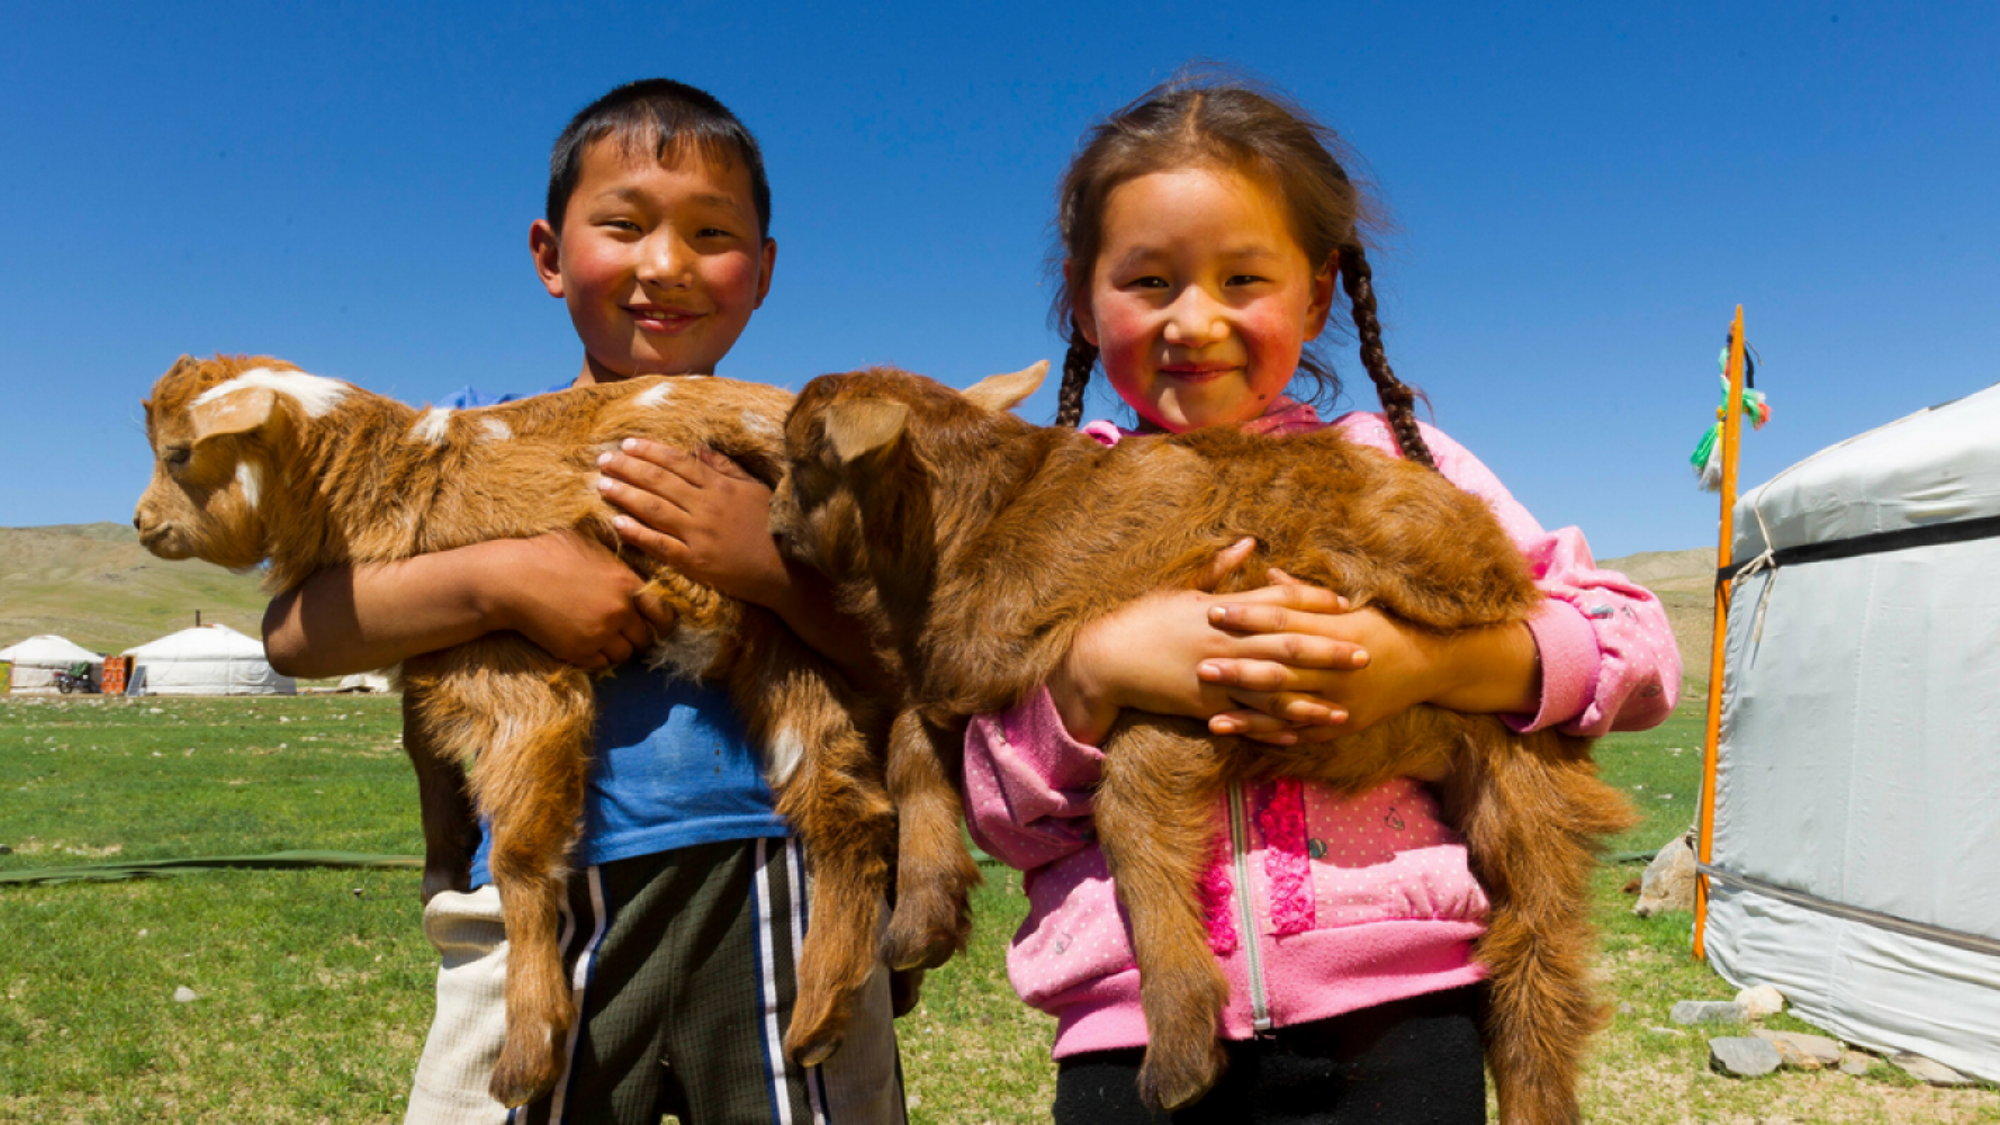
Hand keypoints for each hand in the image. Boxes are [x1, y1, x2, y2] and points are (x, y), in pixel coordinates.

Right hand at [485, 531, 669, 671]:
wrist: (511, 579)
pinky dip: (597, 658)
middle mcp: (619, 611)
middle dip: (638, 637)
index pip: (662, 612)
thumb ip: (616, 555)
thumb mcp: (588, 543)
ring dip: (618, 649)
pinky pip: (601, 664)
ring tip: (605, 640)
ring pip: (624, 655)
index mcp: (627, 583)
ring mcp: (600, 634)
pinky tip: (587, 646)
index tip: (658, 625)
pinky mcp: (578, 651)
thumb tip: (630, 549)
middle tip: (627, 634)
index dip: (662, 621)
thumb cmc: (546, 554)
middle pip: (644, 638)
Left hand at [595, 439, 789, 607]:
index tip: (628, 443)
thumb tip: (700, 448)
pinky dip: (637, 532)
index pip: (679, 463)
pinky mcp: (696, 562)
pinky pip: (660, 544)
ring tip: (602, 484)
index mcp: (720, 487)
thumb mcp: (755, 490)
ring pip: (654, 509)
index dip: (651, 452)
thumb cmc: (773, 527)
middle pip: (660, 482)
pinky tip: (616, 522)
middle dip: (629, 468)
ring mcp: (699, 535)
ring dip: (625, 494)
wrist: (786, 570)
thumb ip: (727, 468)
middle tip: (604, 459)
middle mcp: (706, 507)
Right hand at [1047, 541, 1366, 744]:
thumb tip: (1251, 543)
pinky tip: (1301, 736)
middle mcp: (1226, 643)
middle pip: (1289, 647)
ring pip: (1275, 692)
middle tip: (1366, 655)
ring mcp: (1218, 677)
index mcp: (1223, 610)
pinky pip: (1248, 721)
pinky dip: (1275, 729)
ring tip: (1344, 708)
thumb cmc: (1143, 617)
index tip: (1345, 604)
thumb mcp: (1182, 587)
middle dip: (1330, 652)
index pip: (1279, 602)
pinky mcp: (1206, 706)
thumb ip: (1221, 568)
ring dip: (1312, 701)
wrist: (1105, 658)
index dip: (1314, 602)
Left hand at [1199, 568, 1540, 737]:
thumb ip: (1306, 595)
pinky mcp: (1342, 724)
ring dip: (1248, 712)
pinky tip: (1242, 735)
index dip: (1247, 616)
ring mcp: (1340, 700)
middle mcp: (1337, 668)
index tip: (1213, 610)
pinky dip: (1270, 735)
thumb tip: (1268, 572)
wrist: (1432, 664)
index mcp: (1336, 630)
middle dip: (1239, 667)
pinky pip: (1301, 731)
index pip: (1283, 620)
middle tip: (1200, 665)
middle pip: (1280, 667)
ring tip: (1210, 715)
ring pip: (1287, 707)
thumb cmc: (1386, 626)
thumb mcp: (1351, 605)